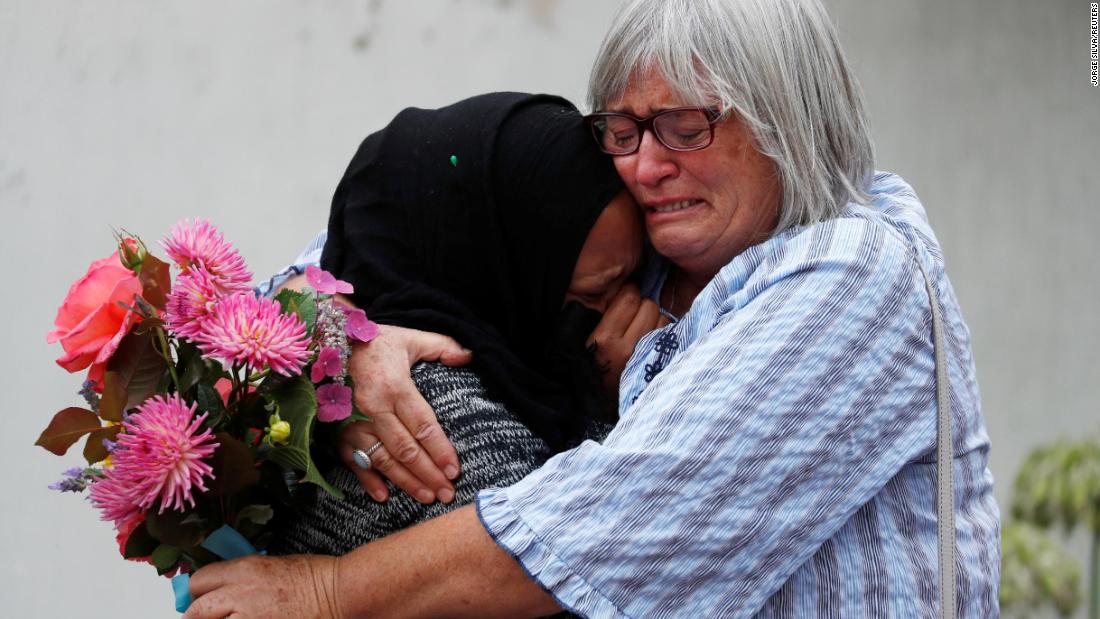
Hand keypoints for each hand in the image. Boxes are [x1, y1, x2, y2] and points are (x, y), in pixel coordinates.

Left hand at [184, 555, 339, 618]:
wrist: (340, 592)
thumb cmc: (315, 576)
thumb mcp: (273, 564)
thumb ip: (244, 577)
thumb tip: (222, 590)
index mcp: (244, 569)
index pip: (199, 581)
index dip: (198, 593)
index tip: (203, 600)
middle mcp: (239, 593)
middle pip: (195, 610)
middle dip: (198, 616)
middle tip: (208, 618)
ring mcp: (248, 617)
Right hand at [340, 325, 471, 503]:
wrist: (328, 342)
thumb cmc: (375, 342)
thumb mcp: (410, 338)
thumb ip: (441, 346)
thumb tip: (469, 355)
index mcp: (394, 386)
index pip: (422, 425)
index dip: (439, 449)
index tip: (455, 469)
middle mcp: (373, 407)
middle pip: (405, 448)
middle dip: (428, 474)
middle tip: (447, 493)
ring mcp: (353, 421)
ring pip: (383, 458)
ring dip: (405, 481)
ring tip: (426, 497)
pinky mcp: (339, 429)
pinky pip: (353, 459)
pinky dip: (367, 479)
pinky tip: (383, 496)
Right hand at [586, 283, 665, 395]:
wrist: (597, 405)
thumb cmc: (588, 367)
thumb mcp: (584, 341)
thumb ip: (598, 316)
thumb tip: (622, 290)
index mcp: (604, 339)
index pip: (629, 297)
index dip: (628, 293)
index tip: (624, 300)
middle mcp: (628, 349)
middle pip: (649, 306)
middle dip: (643, 305)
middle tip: (634, 315)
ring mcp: (646, 359)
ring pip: (663, 319)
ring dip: (655, 319)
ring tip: (643, 328)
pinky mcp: (659, 366)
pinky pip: (671, 337)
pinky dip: (663, 334)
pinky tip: (652, 340)